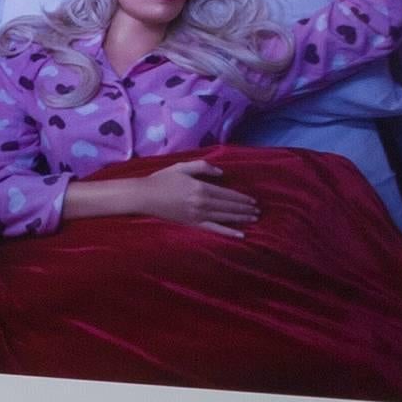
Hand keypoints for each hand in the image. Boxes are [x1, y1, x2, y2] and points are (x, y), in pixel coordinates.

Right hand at [119, 165, 260, 234]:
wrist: (144, 196)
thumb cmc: (162, 180)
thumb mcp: (182, 167)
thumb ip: (203, 167)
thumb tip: (221, 173)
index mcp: (201, 188)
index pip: (228, 194)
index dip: (242, 198)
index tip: (253, 201)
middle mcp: (203, 202)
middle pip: (229, 206)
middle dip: (245, 209)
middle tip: (258, 211)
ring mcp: (198, 215)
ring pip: (225, 217)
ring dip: (241, 218)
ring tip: (254, 218)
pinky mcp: (193, 223)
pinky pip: (215, 229)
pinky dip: (229, 232)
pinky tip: (240, 234)